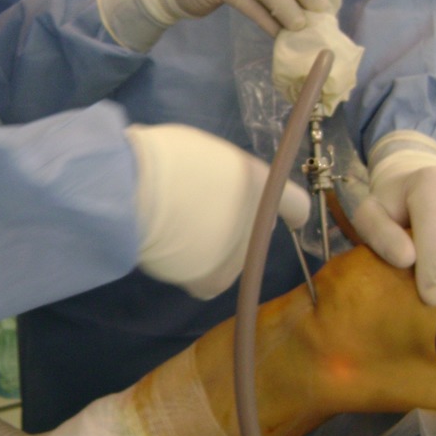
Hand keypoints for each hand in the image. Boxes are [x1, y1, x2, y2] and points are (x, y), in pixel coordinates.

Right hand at [128, 124, 309, 298]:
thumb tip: (215, 187)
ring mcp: (240, 255)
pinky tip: (172, 255)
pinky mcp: (214, 281)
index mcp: (263, 183)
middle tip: (199, 212)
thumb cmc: (165, 159)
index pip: (296, 206)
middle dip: (236, 225)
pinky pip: (207, 282)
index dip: (290, 212)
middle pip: (256, 231)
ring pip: (228, 257)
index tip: (289, 219)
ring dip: (210, 248)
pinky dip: (192, 274)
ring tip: (175, 230)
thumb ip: (224, 176)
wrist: (139, 190)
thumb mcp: (207, 153)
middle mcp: (259, 221)